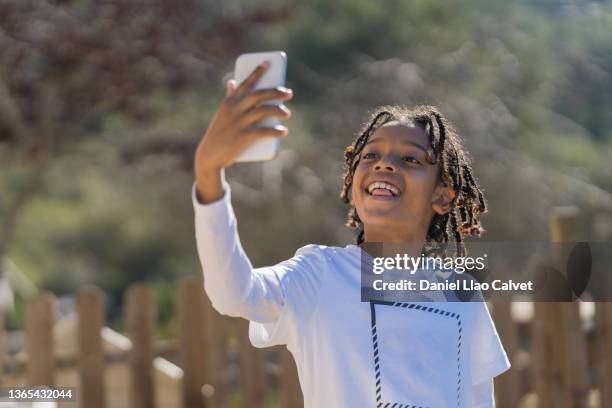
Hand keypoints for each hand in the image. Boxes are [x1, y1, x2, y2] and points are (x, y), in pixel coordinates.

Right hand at [193, 61, 292, 202]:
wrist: (210, 156)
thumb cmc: (218, 133)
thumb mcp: (222, 113)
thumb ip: (229, 97)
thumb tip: (232, 81)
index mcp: (230, 102)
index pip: (246, 83)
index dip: (257, 72)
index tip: (268, 63)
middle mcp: (234, 110)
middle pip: (259, 96)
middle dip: (275, 92)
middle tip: (288, 93)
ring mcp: (239, 123)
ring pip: (263, 111)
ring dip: (278, 110)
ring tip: (287, 114)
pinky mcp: (243, 137)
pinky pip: (263, 132)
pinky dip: (275, 131)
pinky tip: (283, 131)